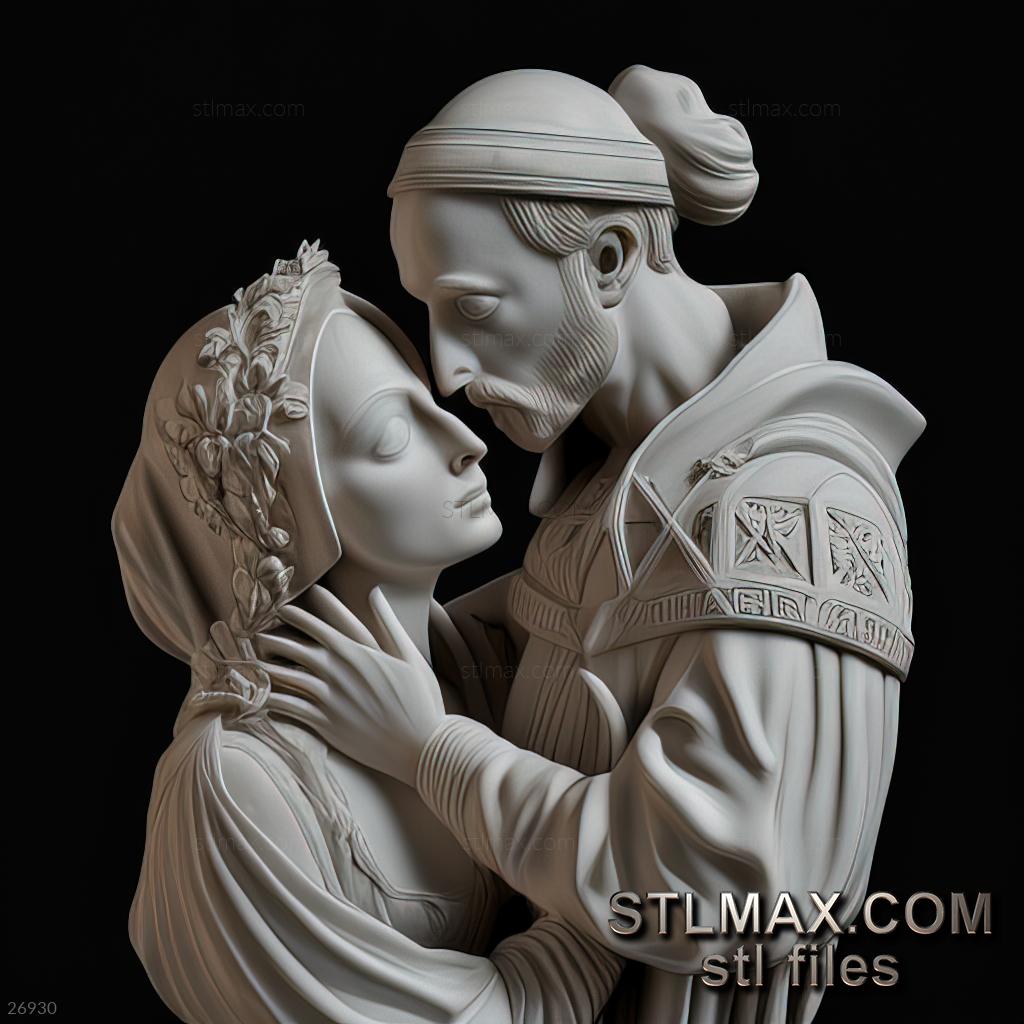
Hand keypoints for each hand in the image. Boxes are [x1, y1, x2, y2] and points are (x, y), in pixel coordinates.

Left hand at [253, 585, 444, 785]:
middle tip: (255, 633)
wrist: (420, 746)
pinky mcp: (325, 724)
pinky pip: (290, 709)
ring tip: (250, 661)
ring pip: (287, 678)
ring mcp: (329, 700)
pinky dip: (272, 701)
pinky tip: (260, 696)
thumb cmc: (420, 700)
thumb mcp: (409, 656)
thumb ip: (388, 623)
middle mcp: (338, 673)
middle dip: (273, 639)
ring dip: (266, 668)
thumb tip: (376, 593)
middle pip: (295, 650)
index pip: (318, 627)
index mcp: (357, 653)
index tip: (281, 608)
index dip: (297, 615)